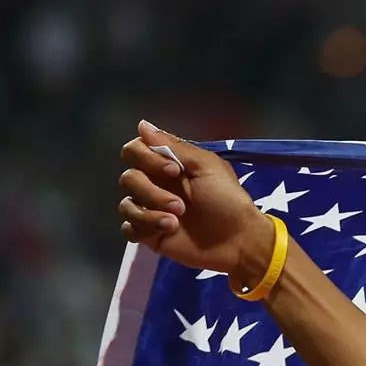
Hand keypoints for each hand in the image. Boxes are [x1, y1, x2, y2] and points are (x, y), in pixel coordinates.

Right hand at [118, 121, 273, 286]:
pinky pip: (129, 229)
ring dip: (149, 213)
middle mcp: (155, 185)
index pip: (134, 151)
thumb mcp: (207, 166)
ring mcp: (151, 210)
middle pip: (128, 178)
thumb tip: (142, 125)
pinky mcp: (150, 234)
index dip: (146, 158)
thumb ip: (174, 146)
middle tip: (181, 205)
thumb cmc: (228, 200)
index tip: (174, 170)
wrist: (239, 240)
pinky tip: (167, 230)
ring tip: (176, 221)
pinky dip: (144, 228)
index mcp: (167, 165)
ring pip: (126, 205)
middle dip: (151, 191)